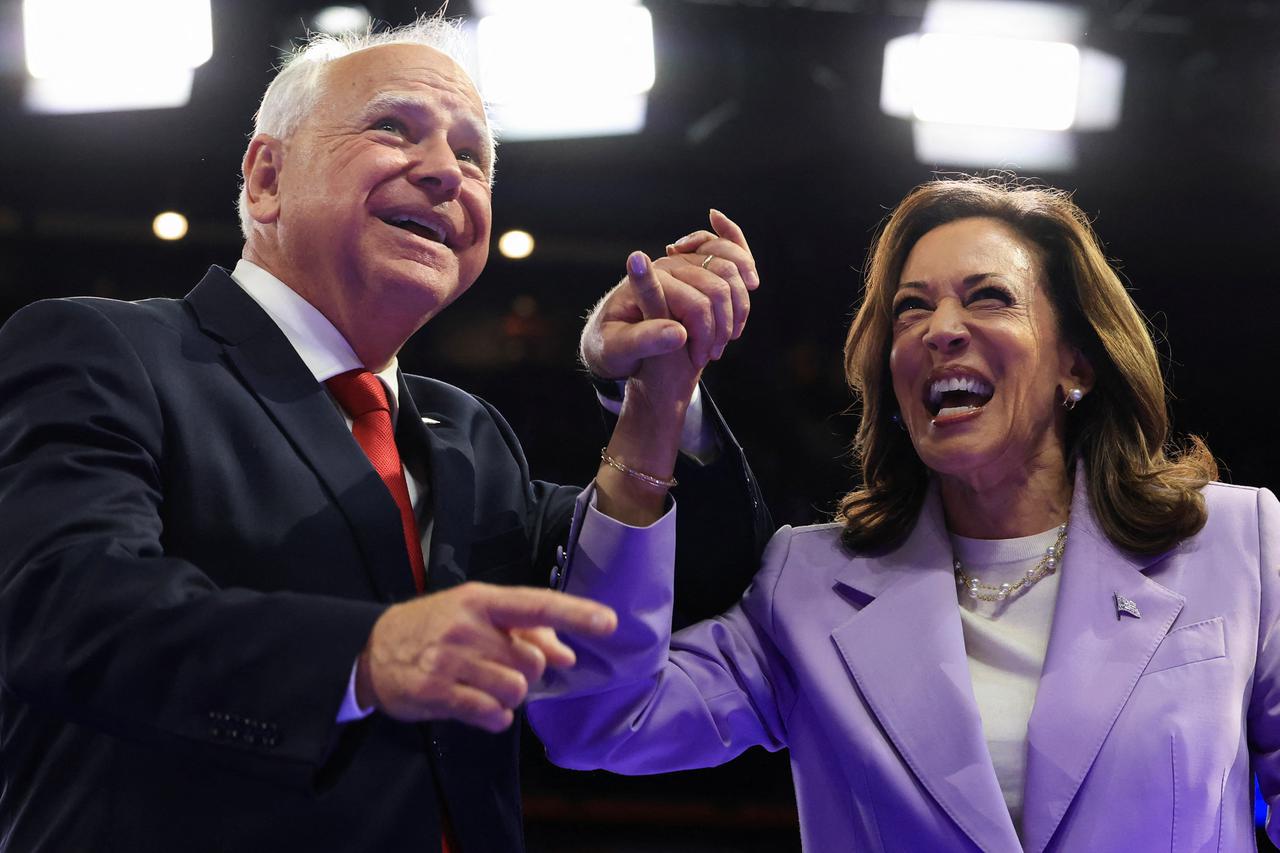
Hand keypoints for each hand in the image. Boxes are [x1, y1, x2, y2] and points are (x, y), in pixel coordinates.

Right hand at [355, 582, 616, 732]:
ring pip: (515, 689)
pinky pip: (490, 713)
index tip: (609, 622)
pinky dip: (495, 716)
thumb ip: (525, 632)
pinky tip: (480, 707)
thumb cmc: (434, 627)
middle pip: (532, 661)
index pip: (537, 605)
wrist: (371, 649)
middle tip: (500, 666)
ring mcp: (450, 660)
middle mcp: (467, 626)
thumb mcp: (476, 616)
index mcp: (481, 600)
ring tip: (486, 686)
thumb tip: (568, 655)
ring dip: (510, 696)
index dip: (576, 613)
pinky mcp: (436, 693)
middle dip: (527, 671)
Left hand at [581, 209, 758, 379]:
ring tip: (722, 339)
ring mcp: (683, 263)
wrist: (611, 339)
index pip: (696, 306)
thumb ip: (645, 341)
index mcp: (645, 282)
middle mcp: (666, 266)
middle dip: (723, 326)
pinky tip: (741, 300)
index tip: (698, 361)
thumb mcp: (618, 350)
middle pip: (719, 288)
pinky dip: (743, 275)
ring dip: (738, 307)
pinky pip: (729, 256)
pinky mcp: (695, 267)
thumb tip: (679, 334)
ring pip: (732, 269)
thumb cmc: (610, 347)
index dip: (705, 336)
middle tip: (711, 354)